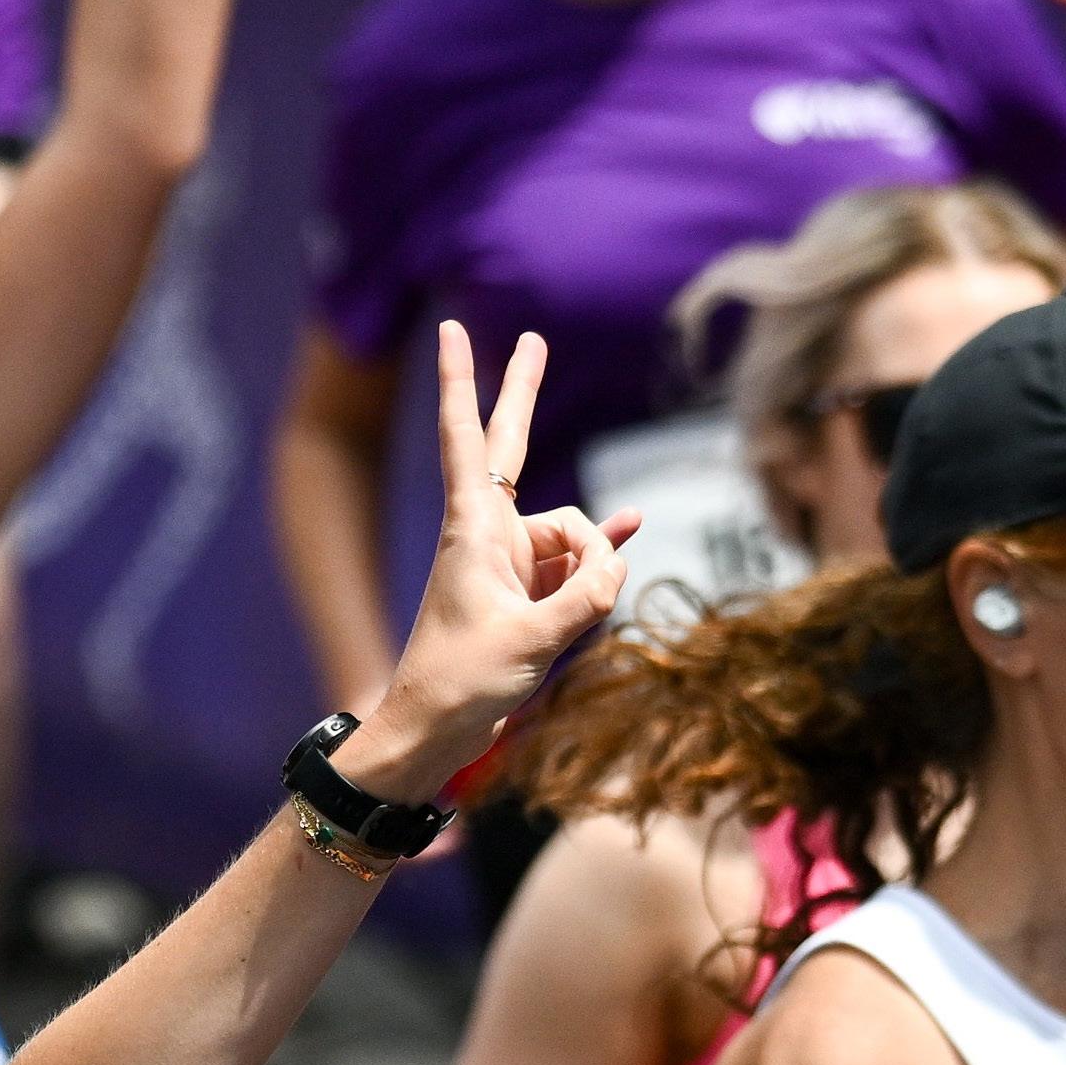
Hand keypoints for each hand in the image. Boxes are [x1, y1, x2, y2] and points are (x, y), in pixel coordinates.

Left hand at [344, 324, 637, 805]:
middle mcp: (489, 535)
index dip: (460, 382)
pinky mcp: (524, 595)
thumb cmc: (461, 683)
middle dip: (524, 394)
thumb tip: (618, 566)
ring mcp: (509, 564)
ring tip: (566, 623)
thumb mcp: (532, 640)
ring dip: (590, 569)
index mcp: (473, 529)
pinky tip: (633, 530)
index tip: (449, 330)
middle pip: (513, 447)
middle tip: (534, 338)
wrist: (432, 734)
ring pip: (571, 537)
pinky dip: (600, 554)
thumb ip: (587, 598)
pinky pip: (575, 564)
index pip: (466, 437)